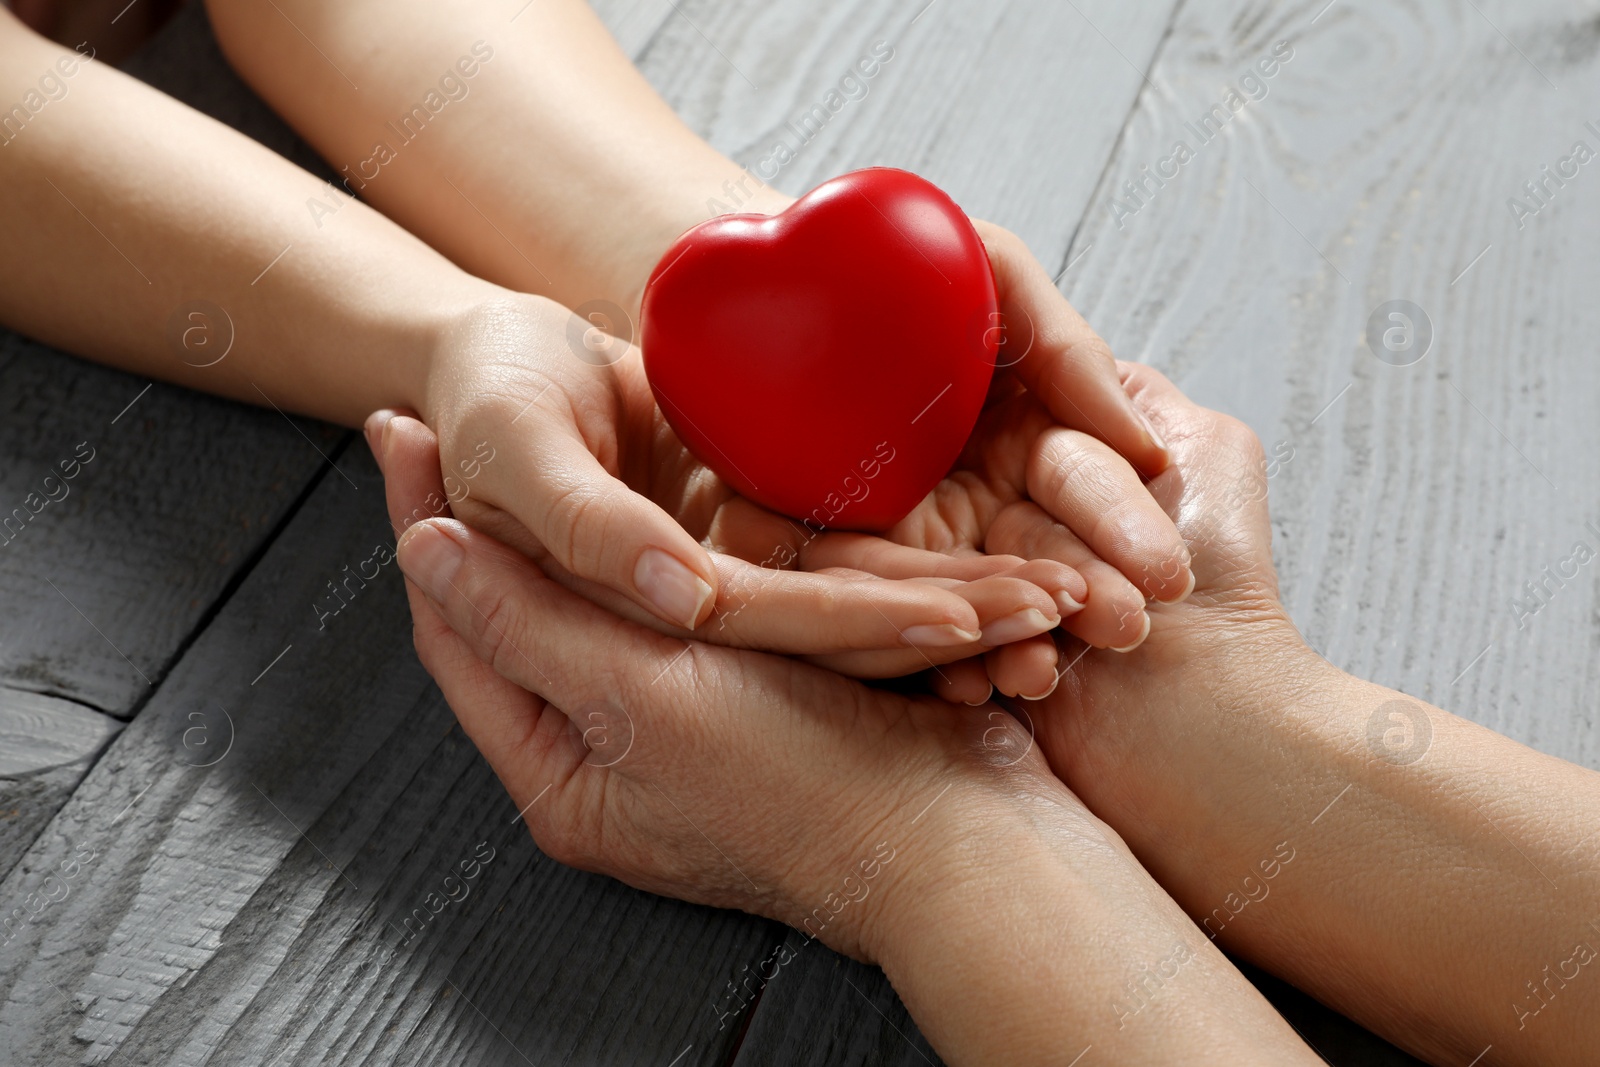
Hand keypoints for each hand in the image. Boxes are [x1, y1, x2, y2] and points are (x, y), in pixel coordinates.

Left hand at [373, 402, 1324, 1066]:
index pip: (461, 629)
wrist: (968, 843)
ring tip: (530, 440)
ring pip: (608, 602)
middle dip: (492, 520)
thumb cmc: (804, 786)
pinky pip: (688, 612)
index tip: (399, 428)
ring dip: (572, 529)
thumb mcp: (642, 699)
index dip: (424, 525)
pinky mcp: (758, 695)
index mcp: (563, 768)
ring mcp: (687, 721)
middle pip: (526, 612)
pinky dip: (657, 552)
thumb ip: (532, 622)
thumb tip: (426, 552)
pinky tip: (645, 488)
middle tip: (449, 425)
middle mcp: (613, 749)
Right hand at [418, 293, 1074, 675]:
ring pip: (861, 606)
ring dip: (959, 605)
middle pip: (840, 633)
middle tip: (1064, 613)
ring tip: (1063, 600)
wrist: (489, 372)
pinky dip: (924, 567)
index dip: (867, 627)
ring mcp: (736, 582)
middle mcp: (702, 618)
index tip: (968, 621)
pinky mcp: (754, 541)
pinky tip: (1005, 571)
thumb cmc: (482, 406)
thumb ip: (585, 530)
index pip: (775, 630)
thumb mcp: (513, 457)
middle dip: (951, 628)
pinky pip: (851, 560)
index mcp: (644, 614)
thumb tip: (682, 592)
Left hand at [717, 222, 1192, 701]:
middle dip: (1077, 605)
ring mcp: (892, 539)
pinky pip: (853, 609)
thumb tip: (1148, 455)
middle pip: (1027, 565)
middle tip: (1120, 632)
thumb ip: (1069, 354)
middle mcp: (966, 504)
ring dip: (1001, 643)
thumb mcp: (995, 276)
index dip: (1119, 533)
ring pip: (951, 603)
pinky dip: (901, 644)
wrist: (750, 276)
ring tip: (1034, 673)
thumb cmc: (886, 259)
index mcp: (1019, 445)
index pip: (1080, 499)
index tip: (1163, 575)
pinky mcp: (809, 558)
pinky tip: (952, 682)